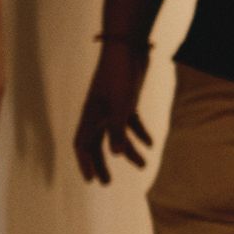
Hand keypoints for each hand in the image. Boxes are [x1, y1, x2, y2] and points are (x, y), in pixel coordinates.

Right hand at [73, 39, 153, 185]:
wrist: (127, 49)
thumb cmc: (120, 77)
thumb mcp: (121, 106)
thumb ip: (118, 130)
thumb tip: (117, 154)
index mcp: (90, 116)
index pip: (82, 145)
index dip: (85, 163)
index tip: (92, 180)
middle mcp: (98, 114)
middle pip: (97, 144)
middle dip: (102, 163)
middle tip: (106, 183)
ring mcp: (112, 107)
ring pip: (117, 135)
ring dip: (129, 151)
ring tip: (143, 166)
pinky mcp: (126, 101)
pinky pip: (131, 123)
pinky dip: (140, 134)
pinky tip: (151, 145)